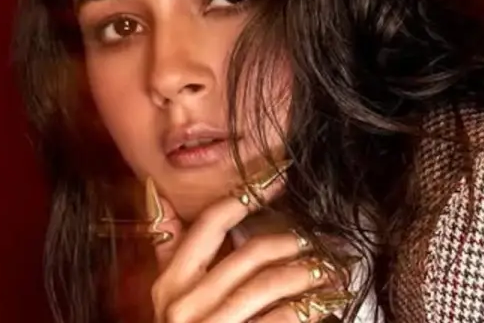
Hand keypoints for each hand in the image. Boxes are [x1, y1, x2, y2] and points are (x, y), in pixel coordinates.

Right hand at [148, 171, 350, 322]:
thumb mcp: (167, 295)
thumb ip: (166, 247)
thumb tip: (153, 190)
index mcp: (169, 282)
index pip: (211, 223)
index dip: (247, 193)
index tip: (279, 174)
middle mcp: (183, 304)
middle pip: (249, 253)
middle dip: (290, 242)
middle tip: (316, 239)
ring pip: (268, 284)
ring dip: (306, 273)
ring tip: (330, 269)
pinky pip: (280, 318)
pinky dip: (308, 308)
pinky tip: (327, 303)